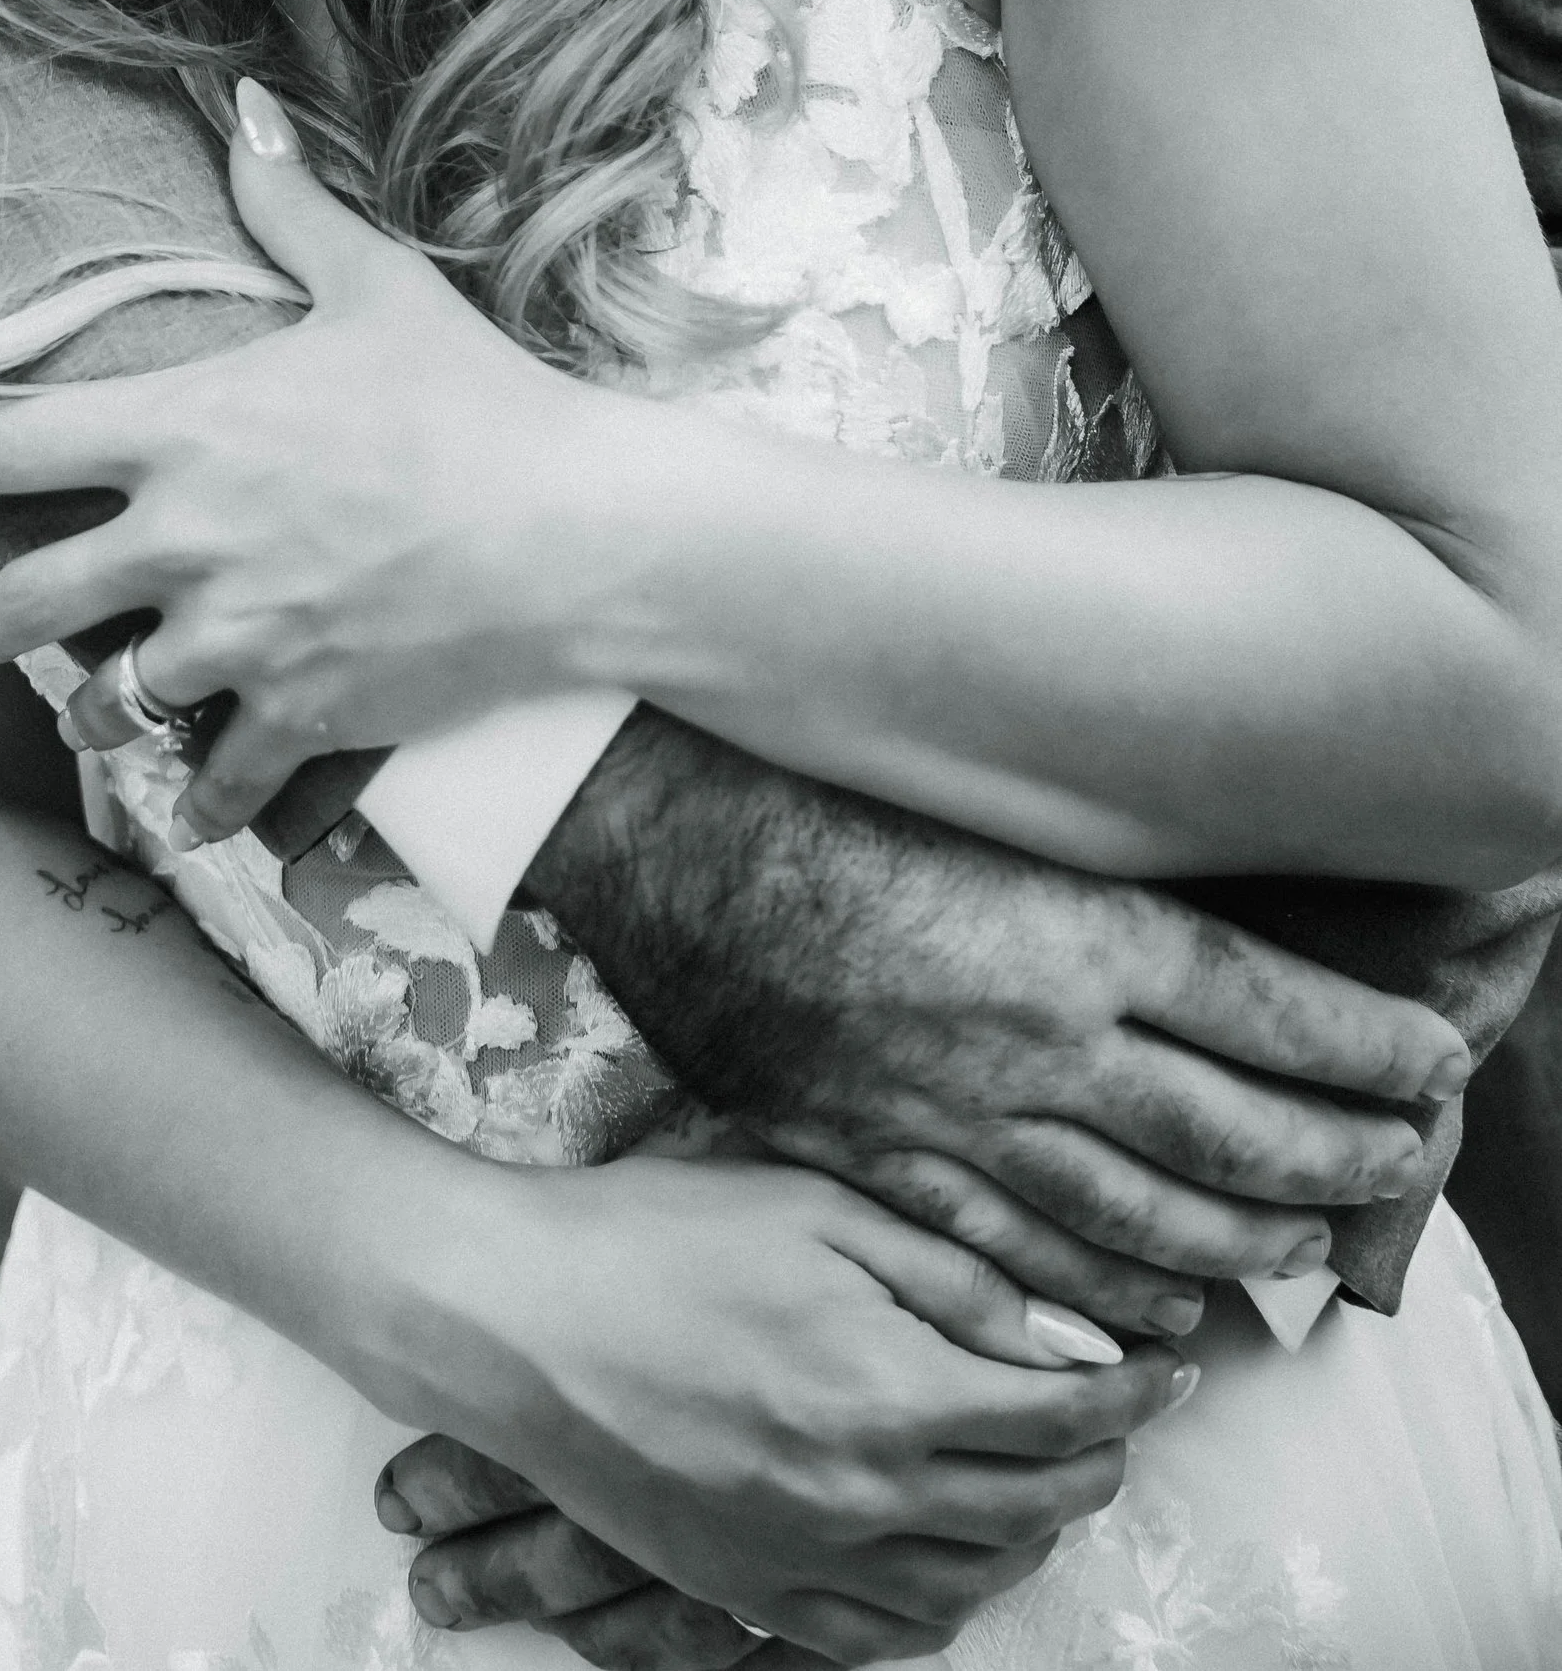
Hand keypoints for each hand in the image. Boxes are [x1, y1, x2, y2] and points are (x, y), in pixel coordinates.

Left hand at [0, 79, 612, 830]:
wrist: (572, 530)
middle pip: (26, 601)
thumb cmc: (474, 395)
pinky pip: (216, 781)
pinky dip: (203, 801)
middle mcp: (185, 544)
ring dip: (89, 712)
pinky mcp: (299, 715)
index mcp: (184, 431)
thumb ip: (290, 204)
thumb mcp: (376, 283)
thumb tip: (242, 104)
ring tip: (86, 713)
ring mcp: (236, 641)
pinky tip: (196, 810)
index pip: (7, 446)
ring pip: (109, 704)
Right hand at [393, 1152, 1191, 1662]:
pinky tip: (950, 1555)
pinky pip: (882, 1636)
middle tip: (1116, 1411)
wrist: (513, 1319)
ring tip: (1044, 1476)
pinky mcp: (746, 1591)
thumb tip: (1070, 1336)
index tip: (1170, 1361)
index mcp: (890, 1395)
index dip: (1135, 1389)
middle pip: (1036, 1508)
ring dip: (1031, 1535)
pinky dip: (943, 1603)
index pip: (1065, 1416)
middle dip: (1098, 1458)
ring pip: (973, 1585)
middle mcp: (862, 1498)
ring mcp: (802, 1559)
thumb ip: (956, 1278)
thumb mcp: (815, 1208)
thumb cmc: (657, 1237)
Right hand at [536, 710, 1468, 1334]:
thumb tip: (1223, 941)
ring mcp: (963, 1118)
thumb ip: (1101, 880)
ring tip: (1307, 1244)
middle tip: (1399, 1162)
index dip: (1368, 1045)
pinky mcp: (886, 1165)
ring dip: (1245, 1237)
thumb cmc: (820, 787)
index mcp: (1074, 927)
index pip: (1272, 1007)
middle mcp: (1039, 1038)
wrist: (660, 838)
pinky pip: (1025, 1258)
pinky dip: (1106, 1291)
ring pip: (1144, 1212)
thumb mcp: (991, 806)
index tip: (1431, 1059)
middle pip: (1235, 1128)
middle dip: (1340, 1155)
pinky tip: (1157, 1306)